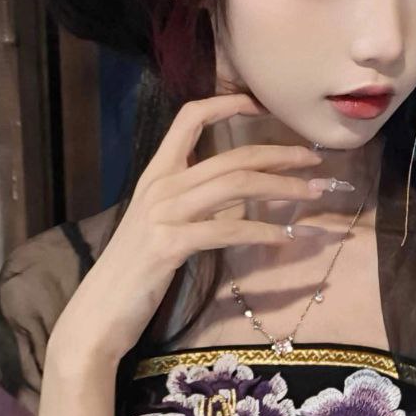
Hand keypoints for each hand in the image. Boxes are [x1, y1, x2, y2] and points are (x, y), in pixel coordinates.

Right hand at [49, 93, 328, 367]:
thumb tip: (241, 191)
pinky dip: (262, 232)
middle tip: (315, 158)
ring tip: (314, 191)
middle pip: (230, 156)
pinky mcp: (168, 245)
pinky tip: (287, 237)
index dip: (228, 104)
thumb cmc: (135, 269)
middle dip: (279, 153)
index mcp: (156, 173)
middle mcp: (160, 185)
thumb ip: (194, 199)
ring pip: (235, 185)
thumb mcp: (162, 222)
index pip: (190, 116)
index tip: (264, 106)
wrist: (99, 311)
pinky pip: (227, 230)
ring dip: (282, 186)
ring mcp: (162, 213)